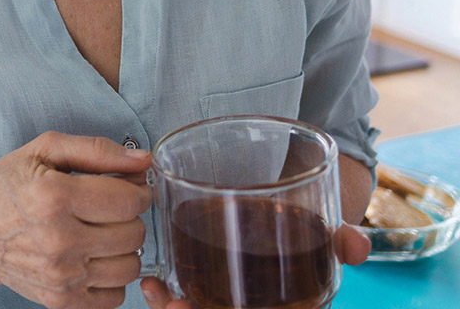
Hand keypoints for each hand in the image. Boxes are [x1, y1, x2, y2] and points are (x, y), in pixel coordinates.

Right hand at [0, 131, 151, 308]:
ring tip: (100, 234)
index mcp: (53, 197)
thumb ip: (95, 150)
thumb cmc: (3, 189)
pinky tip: (91, 258)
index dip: (136, 190)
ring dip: (123, 248)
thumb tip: (142, 160)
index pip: (129, 200)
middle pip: (134, 233)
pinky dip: (110, 278)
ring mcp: (60, 275)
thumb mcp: (40, 151)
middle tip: (107, 209)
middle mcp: (58, 240)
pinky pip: (115, 297)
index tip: (126, 187)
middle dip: (129, 217)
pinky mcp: (61, 300)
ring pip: (130, 267)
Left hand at [139, 223, 371, 308]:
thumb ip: (343, 240)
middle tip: (176, 305)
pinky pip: (184, 298)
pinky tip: (152, 282)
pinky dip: (166, 296)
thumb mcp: (330, 233)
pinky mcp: (206, 279)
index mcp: (288, 306)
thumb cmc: (311, 229)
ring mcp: (229, 298)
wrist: (297, 209)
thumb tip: (356, 245)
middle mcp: (256, 307)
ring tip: (156, 292)